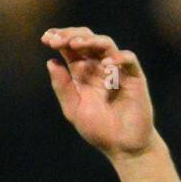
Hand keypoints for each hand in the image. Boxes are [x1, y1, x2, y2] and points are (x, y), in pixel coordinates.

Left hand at [42, 27, 155, 159]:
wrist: (122, 145)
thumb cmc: (98, 128)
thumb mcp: (73, 109)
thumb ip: (62, 87)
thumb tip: (50, 62)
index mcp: (81, 72)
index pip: (71, 48)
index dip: (60, 39)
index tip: (46, 38)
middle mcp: (98, 66)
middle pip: (87, 40)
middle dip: (71, 35)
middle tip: (57, 39)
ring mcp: (117, 69)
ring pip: (106, 44)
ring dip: (91, 41)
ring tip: (77, 44)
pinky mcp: (134, 76)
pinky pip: (128, 58)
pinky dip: (118, 58)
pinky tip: (106, 65)